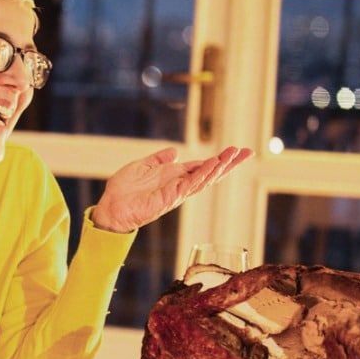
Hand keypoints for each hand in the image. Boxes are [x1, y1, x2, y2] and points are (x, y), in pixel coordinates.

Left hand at [91, 145, 251, 232]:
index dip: (219, 159)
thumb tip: (174, 151)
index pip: (202, 166)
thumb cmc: (124, 190)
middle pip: (210, 173)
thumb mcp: (142, 166)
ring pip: (205, 178)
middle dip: (229, 164)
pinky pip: (191, 184)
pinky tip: (214, 164)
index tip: (236, 151)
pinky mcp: (171, 197)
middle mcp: (179, 184)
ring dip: (220, 166)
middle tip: (248, 152)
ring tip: (235, 154)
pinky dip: (203, 174)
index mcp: (174, 176)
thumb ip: (158, 159)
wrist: (111, 207)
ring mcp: (177, 191)